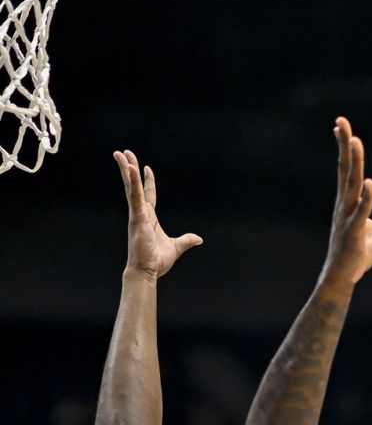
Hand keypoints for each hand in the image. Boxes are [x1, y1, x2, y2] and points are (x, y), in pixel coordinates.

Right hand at [115, 150, 202, 279]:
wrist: (148, 271)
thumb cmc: (157, 261)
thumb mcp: (176, 247)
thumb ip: (186, 240)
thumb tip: (198, 239)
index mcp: (149, 218)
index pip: (148, 194)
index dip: (147, 181)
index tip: (146, 167)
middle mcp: (141, 213)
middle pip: (134, 186)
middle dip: (129, 169)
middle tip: (124, 153)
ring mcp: (137, 214)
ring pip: (131, 187)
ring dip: (126, 169)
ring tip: (120, 153)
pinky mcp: (137, 217)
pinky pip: (134, 196)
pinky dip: (132, 182)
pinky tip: (130, 168)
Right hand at [319, 117, 371, 290]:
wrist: (343, 278)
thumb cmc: (357, 254)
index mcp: (348, 202)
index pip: (346, 170)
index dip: (345, 148)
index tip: (340, 125)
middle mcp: (344, 205)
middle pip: (346, 170)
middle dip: (345, 146)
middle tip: (342, 122)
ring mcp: (347, 218)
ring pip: (351, 185)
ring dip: (354, 163)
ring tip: (355, 141)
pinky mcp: (353, 234)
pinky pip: (360, 213)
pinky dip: (366, 198)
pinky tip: (371, 183)